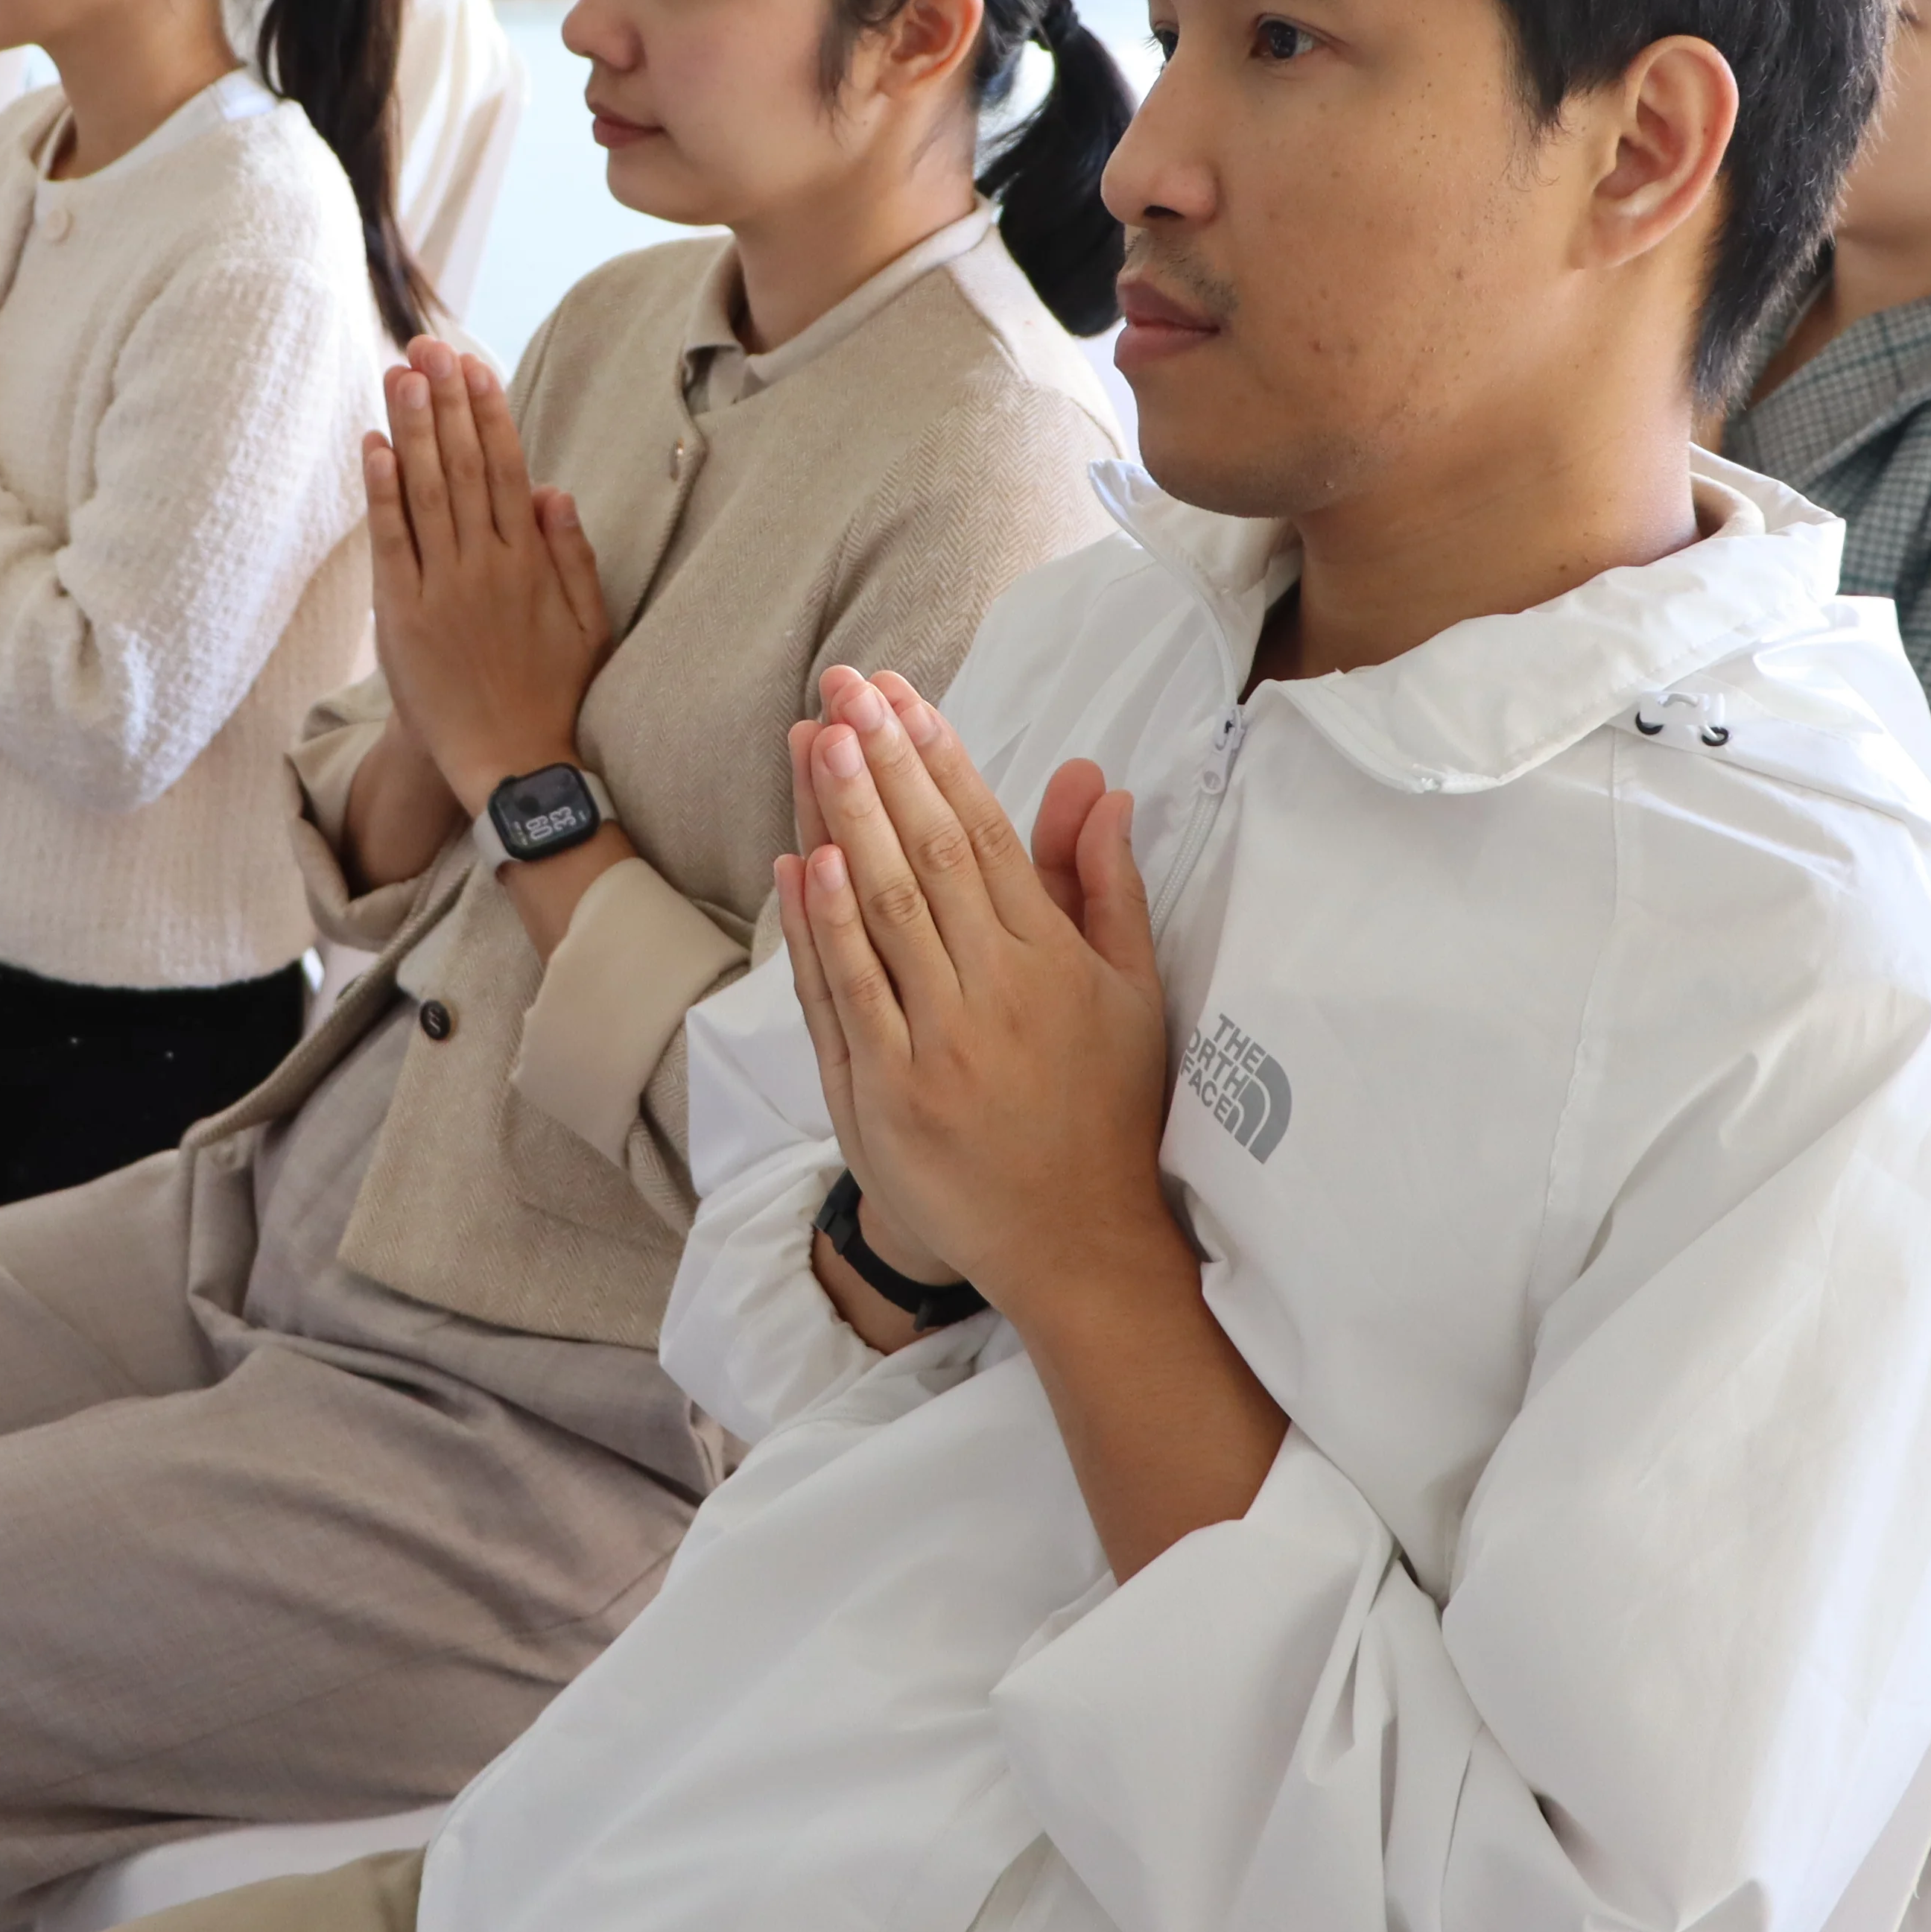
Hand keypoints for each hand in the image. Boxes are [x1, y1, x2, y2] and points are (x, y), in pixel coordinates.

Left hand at [364, 340, 612, 814]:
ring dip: (410, 428)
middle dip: (444, 401)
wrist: (513, 765)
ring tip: (399, 374)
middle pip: (461, 465)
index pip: (506, 467)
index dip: (488, 412)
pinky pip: (390, 541)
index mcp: (530, 562)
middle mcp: (487, 565)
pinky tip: (372, 445)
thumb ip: (571, 555)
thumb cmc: (554, 695)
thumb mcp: (588, 624)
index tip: (474, 367)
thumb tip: (552, 490)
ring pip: (424, 492)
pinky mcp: (404, 617)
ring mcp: (443, 589)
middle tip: (426, 346)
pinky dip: (380, 492)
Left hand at [773, 667, 1169, 1319]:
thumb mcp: (1130, 992)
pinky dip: (819, 929)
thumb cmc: (1107, 1109)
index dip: (938, 758)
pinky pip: (844, 997)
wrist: (1077, 1245)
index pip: (983, 836)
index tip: (900, 696)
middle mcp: (991, 996)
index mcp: (1051, 963)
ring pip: (877, 914)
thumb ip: (1104, 885)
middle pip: (923, 856)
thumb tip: (1097, 784)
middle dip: (878, 763)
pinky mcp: (882, 1099)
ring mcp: (932, 1048)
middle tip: (841, 687)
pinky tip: (800, 861)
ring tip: (810, 739)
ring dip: (840, 820)